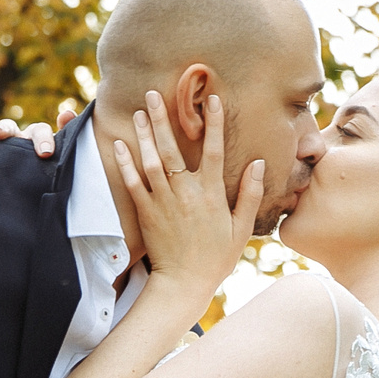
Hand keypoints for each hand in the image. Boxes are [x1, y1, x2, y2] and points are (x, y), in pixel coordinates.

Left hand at [116, 91, 260, 302]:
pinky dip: (125, 163)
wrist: (184, 284)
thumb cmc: (216, 258)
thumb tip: (258, 163)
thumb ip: (250, 195)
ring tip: (141, 110)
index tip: (212, 99)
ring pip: (151, 161)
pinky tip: (120, 144)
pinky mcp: (145, 213)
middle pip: (173, 148)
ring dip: (145, 134)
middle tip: (155, 93)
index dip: (214, 123)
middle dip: (164, 119)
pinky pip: (133, 183)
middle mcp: (186, 193)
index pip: (215, 151)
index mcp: (212, 195)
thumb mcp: (242, 229)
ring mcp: (163, 202)